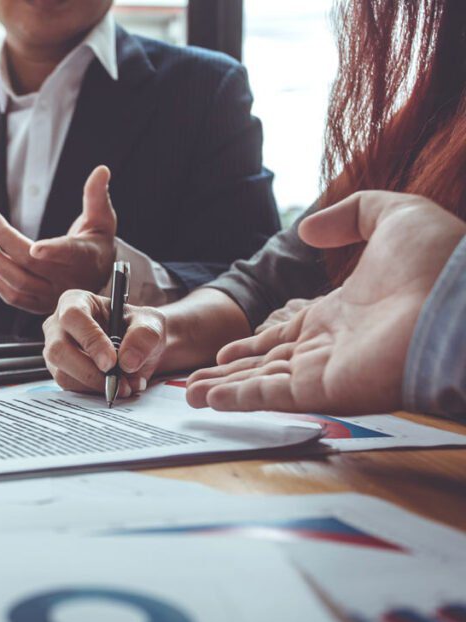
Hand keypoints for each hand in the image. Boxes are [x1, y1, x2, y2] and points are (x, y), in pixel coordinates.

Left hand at [0, 165, 116, 313]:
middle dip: (6, 240)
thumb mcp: (102, 219)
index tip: (36, 247)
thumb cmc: (96, 242)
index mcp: (85, 257)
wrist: (95, 277)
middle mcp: (69, 280)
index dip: (53, 251)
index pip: (69, 254)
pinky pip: (13, 298)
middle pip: (31, 264)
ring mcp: (52, 295)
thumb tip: (101, 169)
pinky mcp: (39, 305)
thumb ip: (97, 196)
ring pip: (18, 283)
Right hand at [42, 289, 166, 397]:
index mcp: (75, 301)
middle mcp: (58, 325)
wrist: (138, 349)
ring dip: (96, 385)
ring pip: (63, 373)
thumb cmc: (138, 328)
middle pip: (59, 349)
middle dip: (89, 371)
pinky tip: (116, 386)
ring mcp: (56, 351)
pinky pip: (71, 387)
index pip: (73, 317)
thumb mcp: (151, 323)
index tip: (111, 362)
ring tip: (125, 385)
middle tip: (117, 382)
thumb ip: (144, 336)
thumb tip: (127, 361)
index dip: (90, 340)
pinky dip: (95, 392)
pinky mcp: (61, 372)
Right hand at [186, 191, 465, 413]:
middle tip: (194, 382)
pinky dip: (240, 398)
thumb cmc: (440, 262)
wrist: (462, 301)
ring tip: (189, 394)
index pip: (286, 334)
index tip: (226, 352)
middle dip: (229, 373)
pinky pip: (273, 395)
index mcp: (341, 314)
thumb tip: (307, 229)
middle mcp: (330, 347)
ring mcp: (327, 370)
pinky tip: (210, 399)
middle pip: (266, 364)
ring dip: (225, 388)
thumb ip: (350, 215)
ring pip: (262, 382)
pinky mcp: (327, 390)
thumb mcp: (396, 216)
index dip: (254, 344)